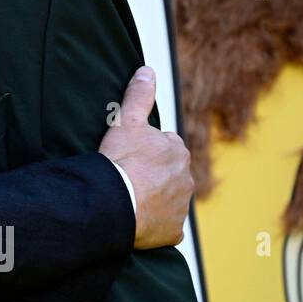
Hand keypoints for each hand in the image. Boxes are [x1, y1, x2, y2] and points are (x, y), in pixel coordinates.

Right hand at [98, 66, 191, 249]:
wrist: (116, 202)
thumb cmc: (121, 161)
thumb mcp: (126, 122)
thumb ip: (138, 96)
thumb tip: (146, 70)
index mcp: (177, 152)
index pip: (163, 148)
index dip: (144, 152)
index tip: (128, 158)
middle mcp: (186, 179)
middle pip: (168, 174)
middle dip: (152, 176)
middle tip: (126, 178)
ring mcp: (181, 207)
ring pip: (167, 200)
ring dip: (153, 199)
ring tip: (128, 199)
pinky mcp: (173, 230)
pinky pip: (164, 225)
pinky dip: (153, 223)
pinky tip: (136, 219)